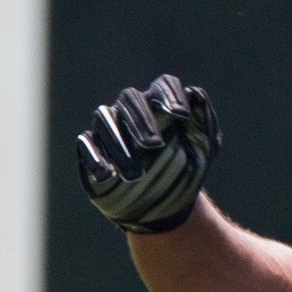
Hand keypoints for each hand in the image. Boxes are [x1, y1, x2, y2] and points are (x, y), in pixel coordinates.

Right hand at [76, 74, 220, 234]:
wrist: (169, 205)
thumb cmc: (186, 171)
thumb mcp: (204, 150)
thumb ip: (204, 123)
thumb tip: (196, 96)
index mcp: (161, 104)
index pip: (163, 85)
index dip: (170, 94)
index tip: (181, 115)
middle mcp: (132, 111)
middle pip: (131, 98)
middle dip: (142, 119)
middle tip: (155, 145)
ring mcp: (110, 129)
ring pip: (105, 118)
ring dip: (119, 142)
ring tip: (135, 173)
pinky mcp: (93, 150)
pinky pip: (86, 145)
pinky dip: (95, 158)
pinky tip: (107, 175)